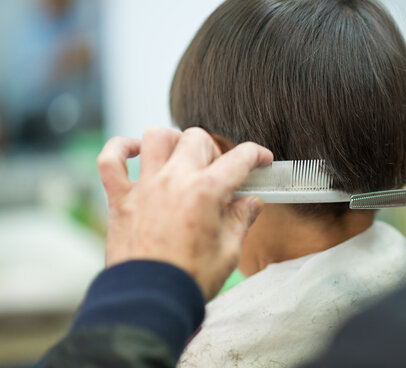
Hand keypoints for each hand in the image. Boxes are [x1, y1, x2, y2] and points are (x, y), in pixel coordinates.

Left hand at [96, 127, 272, 298]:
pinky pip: (110, 159)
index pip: (239, 158)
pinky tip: (135, 152)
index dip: (256, 155)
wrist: (149, 301)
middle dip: (214, 151)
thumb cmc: (190, 280)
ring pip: (157, 137)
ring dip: (173, 142)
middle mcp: (174, 180)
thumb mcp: (229, 251)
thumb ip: (241, 219)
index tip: (261, 160)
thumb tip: (251, 202)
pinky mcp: (120, 199)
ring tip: (181, 158)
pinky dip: (120, 149)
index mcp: (206, 192)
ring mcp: (144, 186)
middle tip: (218, 173)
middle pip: (197, 139)